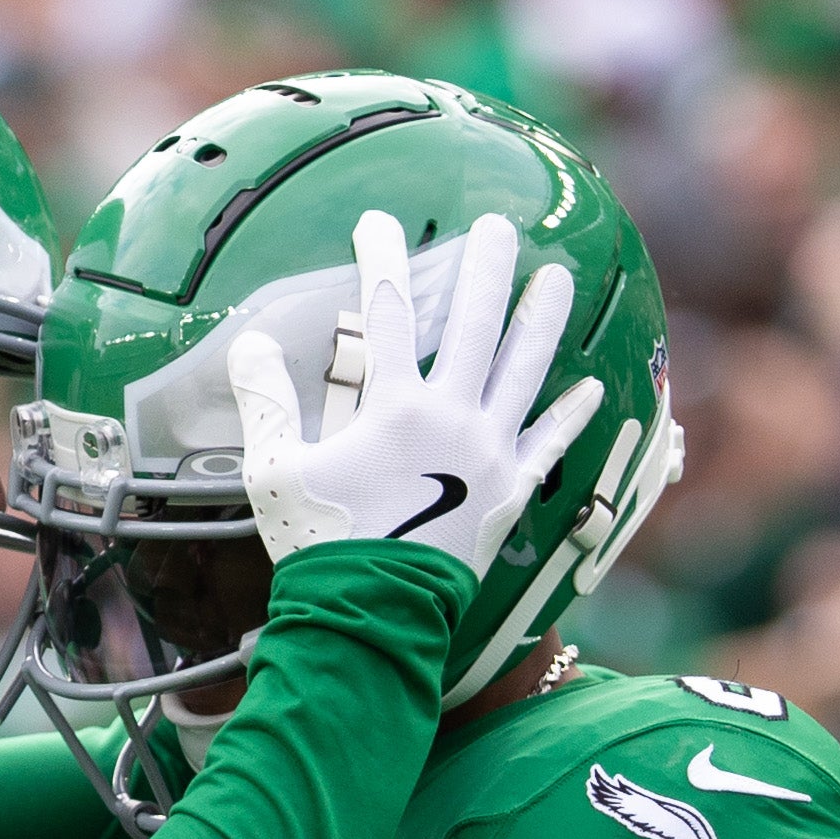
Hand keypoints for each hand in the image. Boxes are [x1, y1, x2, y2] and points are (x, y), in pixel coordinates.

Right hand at [227, 208, 603, 573]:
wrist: (370, 616)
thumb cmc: (318, 544)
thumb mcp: (274, 472)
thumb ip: (265, 403)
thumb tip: (249, 343)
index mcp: (392, 408)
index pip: (389, 312)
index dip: (382, 259)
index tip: (378, 223)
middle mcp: (450, 419)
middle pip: (475, 325)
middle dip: (486, 269)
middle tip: (498, 226)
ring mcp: (488, 454)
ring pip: (523, 372)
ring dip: (541, 321)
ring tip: (557, 278)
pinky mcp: (510, 494)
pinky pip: (548, 446)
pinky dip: (570, 416)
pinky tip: (590, 386)